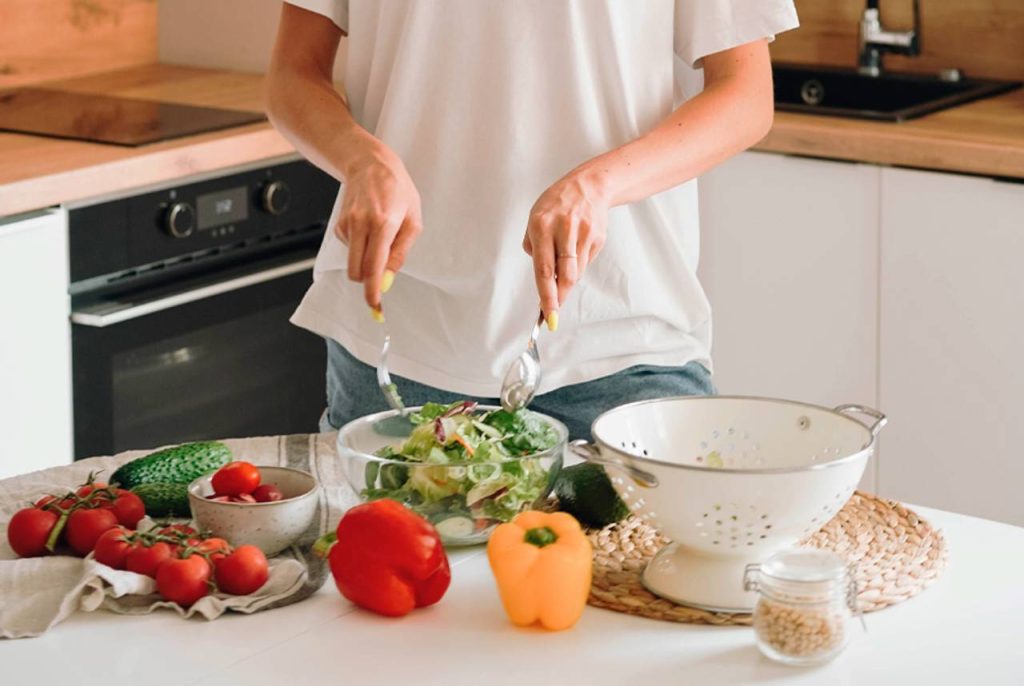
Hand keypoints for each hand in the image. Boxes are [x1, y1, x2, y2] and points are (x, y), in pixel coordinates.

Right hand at [336, 141, 421, 316]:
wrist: (370, 165)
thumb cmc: (398, 191)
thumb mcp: (413, 221)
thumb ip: (400, 253)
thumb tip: (387, 279)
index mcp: (383, 224)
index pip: (374, 266)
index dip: (372, 291)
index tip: (374, 306)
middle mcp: (361, 225)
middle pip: (356, 271)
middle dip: (367, 281)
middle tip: (380, 282)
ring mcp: (347, 225)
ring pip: (353, 262)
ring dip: (366, 261)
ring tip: (380, 237)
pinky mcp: (339, 226)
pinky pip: (350, 250)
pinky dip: (360, 248)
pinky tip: (368, 229)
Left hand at [523, 171, 608, 329]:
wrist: (589, 186)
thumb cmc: (556, 205)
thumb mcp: (534, 218)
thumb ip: (534, 246)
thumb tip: (544, 278)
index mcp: (542, 225)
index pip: (544, 269)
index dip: (546, 295)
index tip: (547, 314)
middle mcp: (564, 229)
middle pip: (565, 275)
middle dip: (559, 298)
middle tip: (553, 312)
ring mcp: (583, 234)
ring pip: (576, 272)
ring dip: (567, 283)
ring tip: (560, 282)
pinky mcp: (597, 238)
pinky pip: (584, 262)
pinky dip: (576, 266)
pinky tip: (573, 254)